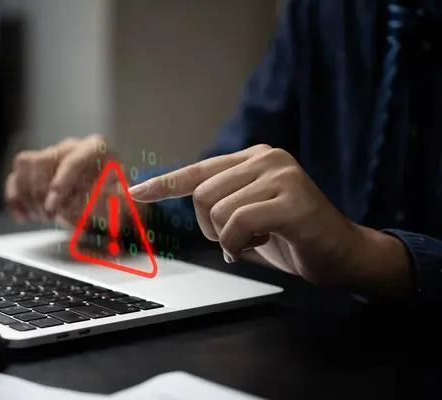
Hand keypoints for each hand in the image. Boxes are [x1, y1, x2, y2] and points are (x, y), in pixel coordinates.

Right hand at [5, 134, 143, 229]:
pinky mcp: (36, 169)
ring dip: (28, 195)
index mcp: (97, 148)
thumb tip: (94, 201)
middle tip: (51, 216)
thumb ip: (111, 201)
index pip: (73, 160)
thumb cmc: (118, 198)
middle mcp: (72, 147)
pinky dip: (15, 198)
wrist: (111, 201)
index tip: (53, 205)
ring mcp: (52, 155)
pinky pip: (16, 176)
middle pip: (44, 160)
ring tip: (43, 216)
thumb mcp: (124, 201)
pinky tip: (23, 216)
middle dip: (42, 192)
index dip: (60, 184)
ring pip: (25, 165)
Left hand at [128, 144, 411, 297]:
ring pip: (217, 210)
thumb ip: (221, 200)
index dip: (164, 184)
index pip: (197, 170)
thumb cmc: (292, 236)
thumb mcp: (249, 213)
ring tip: (257, 239)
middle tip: (238, 238)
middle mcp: (266, 158)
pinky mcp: (291, 199)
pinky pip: (238, 224)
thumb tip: (179, 198)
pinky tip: (263, 243)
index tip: (135, 193)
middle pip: (202, 195)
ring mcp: (281, 175)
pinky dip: (240, 244)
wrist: (344, 254)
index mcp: (253, 158)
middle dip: (211, 227)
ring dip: (228, 238)